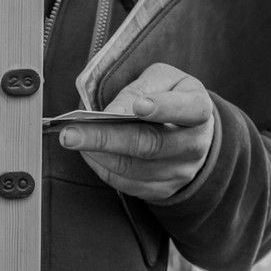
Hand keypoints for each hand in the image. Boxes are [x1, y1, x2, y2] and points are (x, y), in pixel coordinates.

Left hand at [57, 63, 215, 202]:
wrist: (192, 134)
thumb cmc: (172, 98)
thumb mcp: (163, 80)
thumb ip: (139, 89)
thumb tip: (111, 112)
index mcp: (199, 109)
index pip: (188, 109)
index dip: (165, 108)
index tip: (139, 107)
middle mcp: (193, 145)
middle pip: (150, 145)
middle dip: (106, 138)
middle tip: (71, 132)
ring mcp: (179, 172)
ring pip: (133, 168)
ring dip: (98, 154)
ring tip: (72, 139)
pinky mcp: (162, 190)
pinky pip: (127, 184)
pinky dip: (102, 168)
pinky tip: (87, 152)